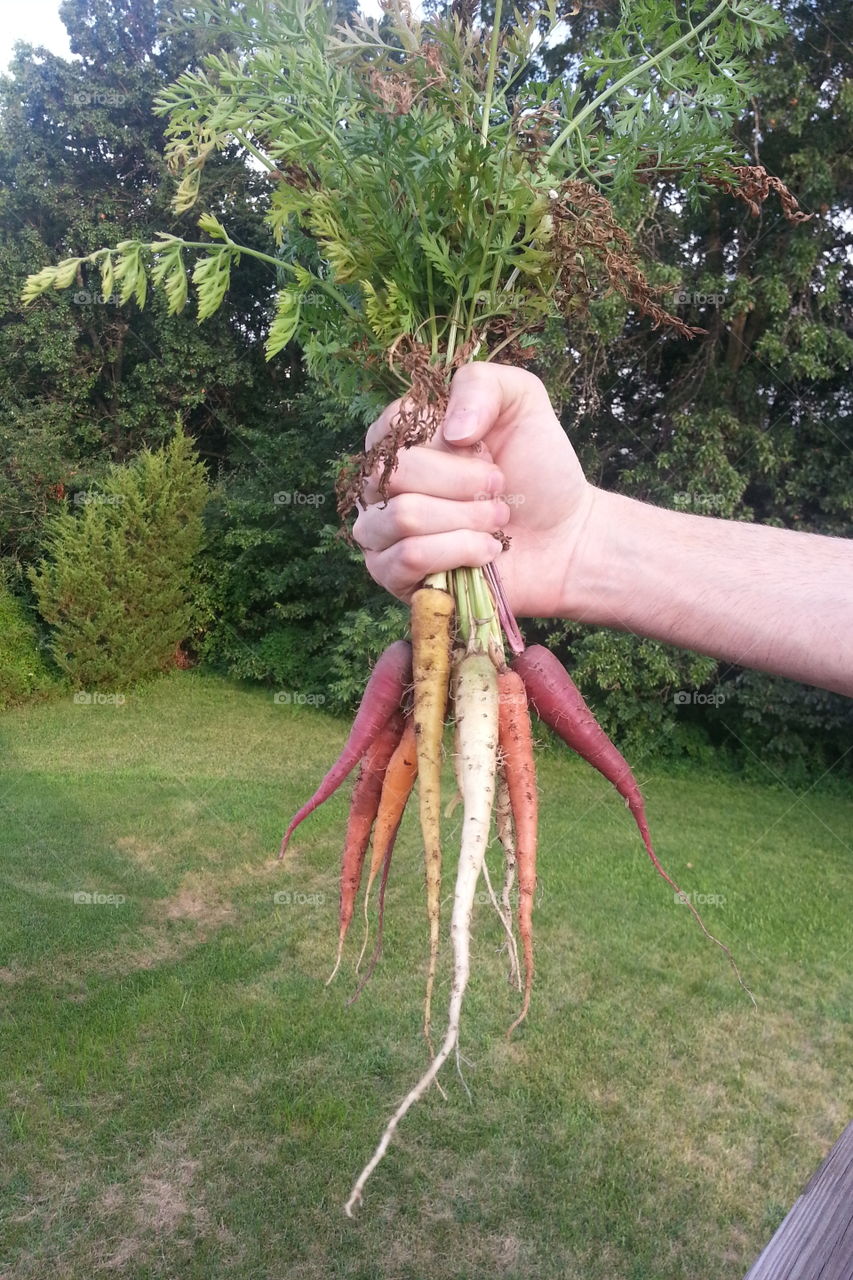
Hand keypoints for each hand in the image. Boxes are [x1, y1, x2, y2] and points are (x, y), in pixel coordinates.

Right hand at [353, 363, 594, 616]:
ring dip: (465, 519)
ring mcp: (383, 532)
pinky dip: (458, 551)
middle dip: (461, 483)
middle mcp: (383, 484)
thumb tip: (451, 431)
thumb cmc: (539, 471)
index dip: (442, 438)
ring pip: (402, 518)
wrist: (566, 537)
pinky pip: (408, 559)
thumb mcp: (521, 403)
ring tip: (496, 521)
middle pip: (391, 474)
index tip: (482, 446)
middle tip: (498, 489)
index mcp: (403, 439)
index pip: (390, 424)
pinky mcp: (395, 576)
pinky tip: (487, 551)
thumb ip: (480, 384)